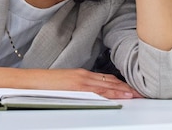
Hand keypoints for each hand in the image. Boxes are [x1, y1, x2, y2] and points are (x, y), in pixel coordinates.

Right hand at [27, 68, 142, 98]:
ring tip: (135, 94)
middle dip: (126, 87)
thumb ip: (80, 87)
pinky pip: (98, 90)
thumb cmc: (45, 84)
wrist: (31, 81)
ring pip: (107, 85)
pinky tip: (120, 95)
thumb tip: (92, 93)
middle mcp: (84, 76)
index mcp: (82, 75)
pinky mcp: (76, 86)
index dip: (121, 84)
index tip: (132, 89)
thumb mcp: (66, 84)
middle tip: (140, 92)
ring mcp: (81, 80)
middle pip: (110, 81)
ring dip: (123, 90)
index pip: (107, 79)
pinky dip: (111, 92)